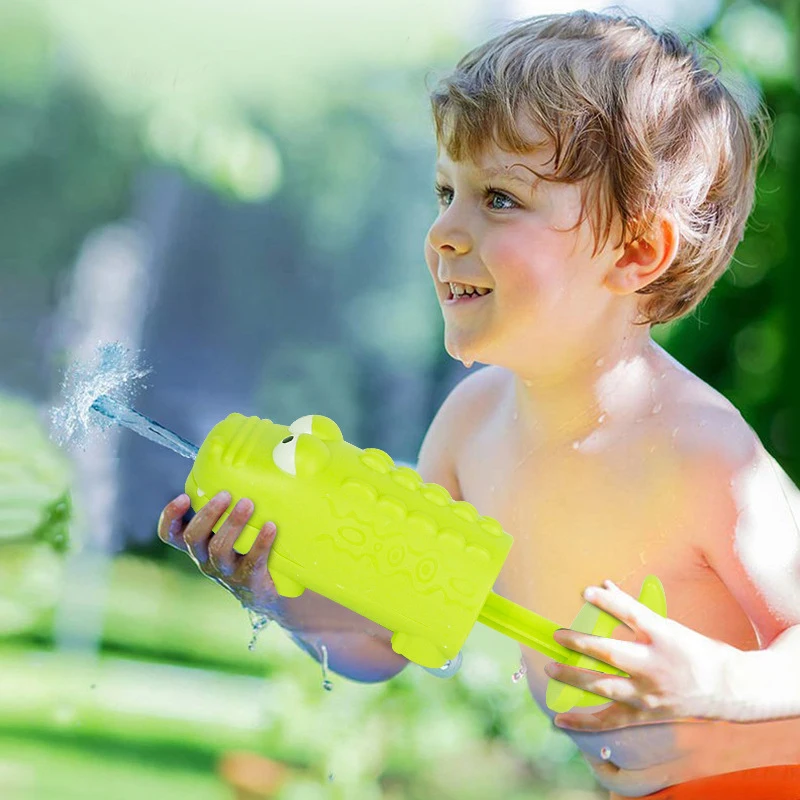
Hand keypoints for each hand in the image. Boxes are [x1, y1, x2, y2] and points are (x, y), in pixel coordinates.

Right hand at [157, 492, 281, 614]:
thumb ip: (230, 506)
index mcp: (198, 545)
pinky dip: (260, 543)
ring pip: (218, 549)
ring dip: (232, 524)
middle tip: (227, 494)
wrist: (268, 590)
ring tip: (248, 504)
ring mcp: (225, 572)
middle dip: (208, 514)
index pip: (171, 534)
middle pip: (193, 537)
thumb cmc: (247, 548)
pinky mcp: (248, 580)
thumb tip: (247, 461)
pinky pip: (252, 562)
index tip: (183, 497)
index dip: (170, 517)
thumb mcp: (232, 530)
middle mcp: (205, 559)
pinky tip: (271, 526)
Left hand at [543, 580, 734, 730]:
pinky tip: (560, 718)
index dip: (608, 602)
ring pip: (605, 687)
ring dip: (574, 678)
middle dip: (580, 644)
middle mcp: (654, 666)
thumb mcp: (669, 625)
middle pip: (611, 654)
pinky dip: (584, 721)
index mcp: (664, 637)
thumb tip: (604, 585)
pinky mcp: (646, 714)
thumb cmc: (696, 650)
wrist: (730, 689)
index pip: (631, 615)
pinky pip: (610, 720)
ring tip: (551, 668)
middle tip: (557, 636)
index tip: (586, 592)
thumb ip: (633, 607)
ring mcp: (649, 693)